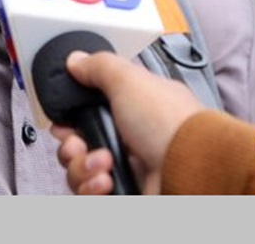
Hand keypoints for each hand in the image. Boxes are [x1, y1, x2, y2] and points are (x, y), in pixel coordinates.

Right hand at [49, 51, 204, 194]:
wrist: (190, 169)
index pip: (86, 114)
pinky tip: (108, 181)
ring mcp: (125, 169)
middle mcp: (126, 140)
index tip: (64, 123)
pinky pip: (89, 193)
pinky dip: (92, 188)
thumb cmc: (169, 123)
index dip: (70, 120)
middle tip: (79, 144)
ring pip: (79, 171)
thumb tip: (76, 61)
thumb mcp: (129, 79)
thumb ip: (99, 66)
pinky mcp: (123, 192)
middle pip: (76, 145)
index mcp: (129, 109)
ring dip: (83, 167)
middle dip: (71, 146)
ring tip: (105, 164)